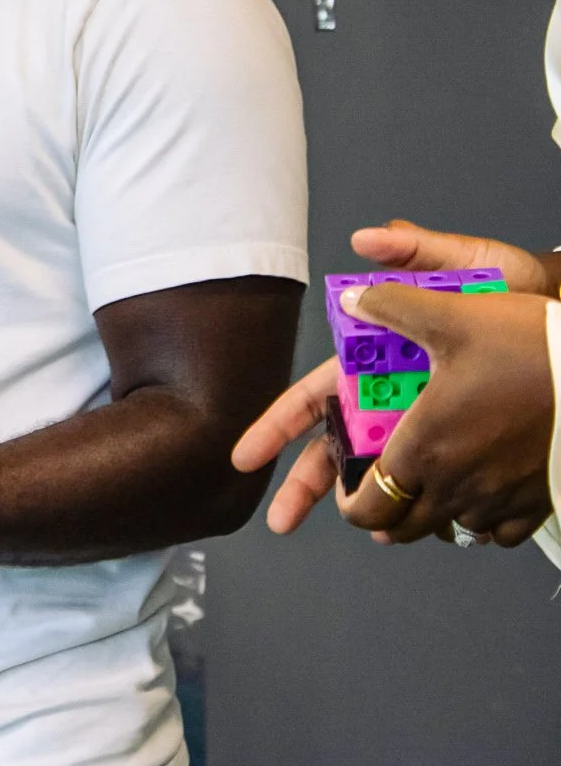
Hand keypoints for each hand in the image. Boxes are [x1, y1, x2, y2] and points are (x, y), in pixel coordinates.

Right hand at [232, 218, 557, 535]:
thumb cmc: (518, 289)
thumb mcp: (463, 264)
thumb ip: (414, 253)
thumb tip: (369, 240)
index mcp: (377, 360)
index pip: (314, 398)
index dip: (276, 427)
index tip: (247, 455)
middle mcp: (395, 397)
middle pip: (337, 449)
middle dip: (308, 486)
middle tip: (283, 519)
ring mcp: (428, 426)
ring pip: (385, 474)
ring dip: (376, 502)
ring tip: (374, 526)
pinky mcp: (467, 447)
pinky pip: (440, 485)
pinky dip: (432, 508)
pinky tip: (432, 523)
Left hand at [330, 283, 555, 545]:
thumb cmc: (533, 351)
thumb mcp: (454, 316)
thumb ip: (395, 307)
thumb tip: (356, 300)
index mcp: (423, 450)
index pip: (367, 509)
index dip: (349, 503)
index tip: (347, 485)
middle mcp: (457, 488)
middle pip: (403, 530)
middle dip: (384, 513)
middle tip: (381, 489)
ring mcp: (499, 503)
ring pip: (450, 530)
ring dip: (432, 514)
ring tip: (429, 485)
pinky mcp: (536, 506)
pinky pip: (499, 533)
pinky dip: (482, 520)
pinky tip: (481, 491)